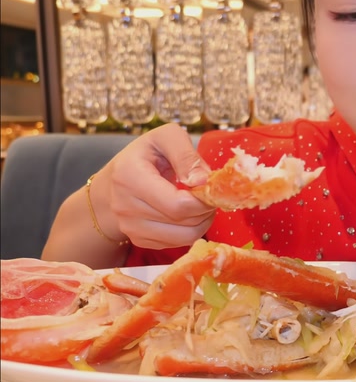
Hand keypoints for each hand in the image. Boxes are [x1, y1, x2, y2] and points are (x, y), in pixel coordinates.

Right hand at [96, 123, 215, 248]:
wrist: (119, 176)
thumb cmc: (148, 153)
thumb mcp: (166, 137)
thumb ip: (186, 155)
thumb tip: (203, 181)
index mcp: (130, 176)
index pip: (177, 205)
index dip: (203, 201)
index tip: (211, 189)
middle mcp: (124, 205)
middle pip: (182, 222)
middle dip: (206, 210)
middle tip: (209, 195)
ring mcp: (129, 226)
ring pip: (183, 237)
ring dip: (202, 223)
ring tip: (201, 204)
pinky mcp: (138, 240)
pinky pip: (176, 244)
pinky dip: (190, 231)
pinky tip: (188, 214)